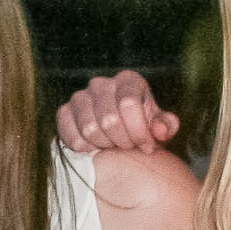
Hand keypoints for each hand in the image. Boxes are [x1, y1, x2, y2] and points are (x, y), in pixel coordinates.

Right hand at [55, 70, 178, 153]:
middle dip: (122, 141)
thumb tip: (160, 130)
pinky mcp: (64, 111)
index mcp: (128, 80)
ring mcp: (80, 96)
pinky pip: (70, 133)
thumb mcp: (159, 125)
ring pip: (89, 129)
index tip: (147, 147)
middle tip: (129, 148)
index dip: (139, 132)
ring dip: (104, 145)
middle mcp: (101, 84)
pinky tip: (95, 149)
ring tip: (113, 147)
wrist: (118, 132)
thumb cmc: (142, 126)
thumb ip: (166, 126)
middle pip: (108, 119)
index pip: (128, 105)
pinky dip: (83, 147)